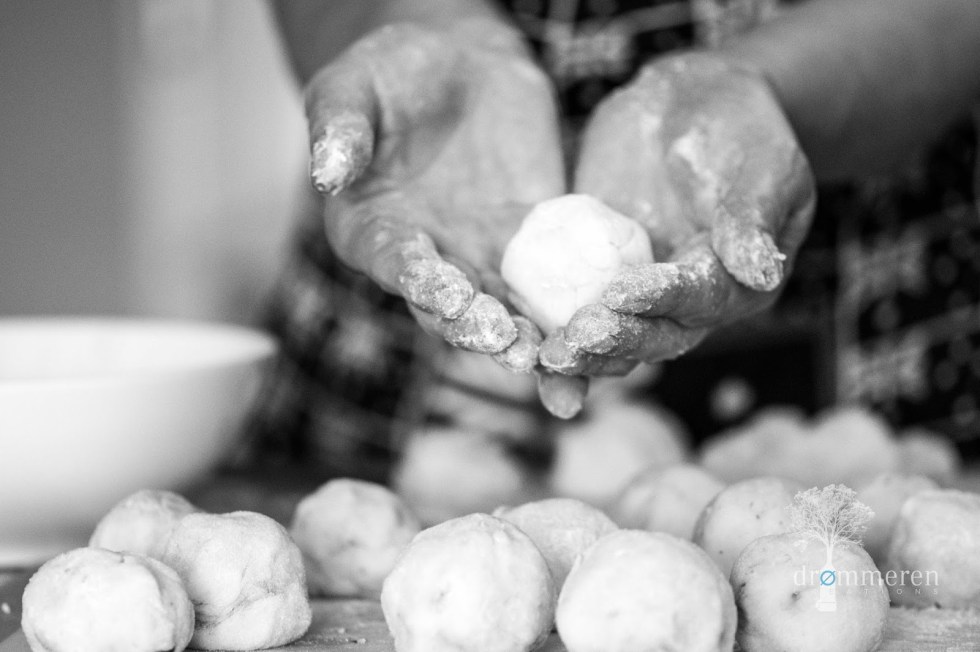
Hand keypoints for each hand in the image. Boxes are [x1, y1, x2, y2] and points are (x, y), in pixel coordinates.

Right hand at [305, 19, 587, 415]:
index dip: (422, 283)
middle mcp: (427, 258)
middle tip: (514, 349)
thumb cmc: (392, 71)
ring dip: (532, 342)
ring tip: (561, 365)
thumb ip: (339, 125)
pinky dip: (574, 314)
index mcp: (373, 232)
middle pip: (454, 309)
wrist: (458, 60)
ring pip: (506, 312)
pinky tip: (604, 338)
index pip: (395, 265)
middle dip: (484, 331)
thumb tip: (326, 170)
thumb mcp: (353, 85)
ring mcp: (481, 256)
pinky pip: (553, 284)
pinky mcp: (532, 244)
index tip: (452, 296)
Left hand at [541, 52, 815, 375]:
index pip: (700, 299)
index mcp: (739, 282)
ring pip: (616, 336)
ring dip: (584, 352)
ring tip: (548, 356)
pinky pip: (578, 309)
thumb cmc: (736, 124)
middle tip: (576, 339)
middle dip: (617, 340)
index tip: (621, 294)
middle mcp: (693, 302)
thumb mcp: (756, 162)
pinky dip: (554, 328)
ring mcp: (645, 292)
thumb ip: (749, 216)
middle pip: (657, 336)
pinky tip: (526, 340)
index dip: (661, 300)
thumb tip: (761, 272)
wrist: (688, 100)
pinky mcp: (604, 278)